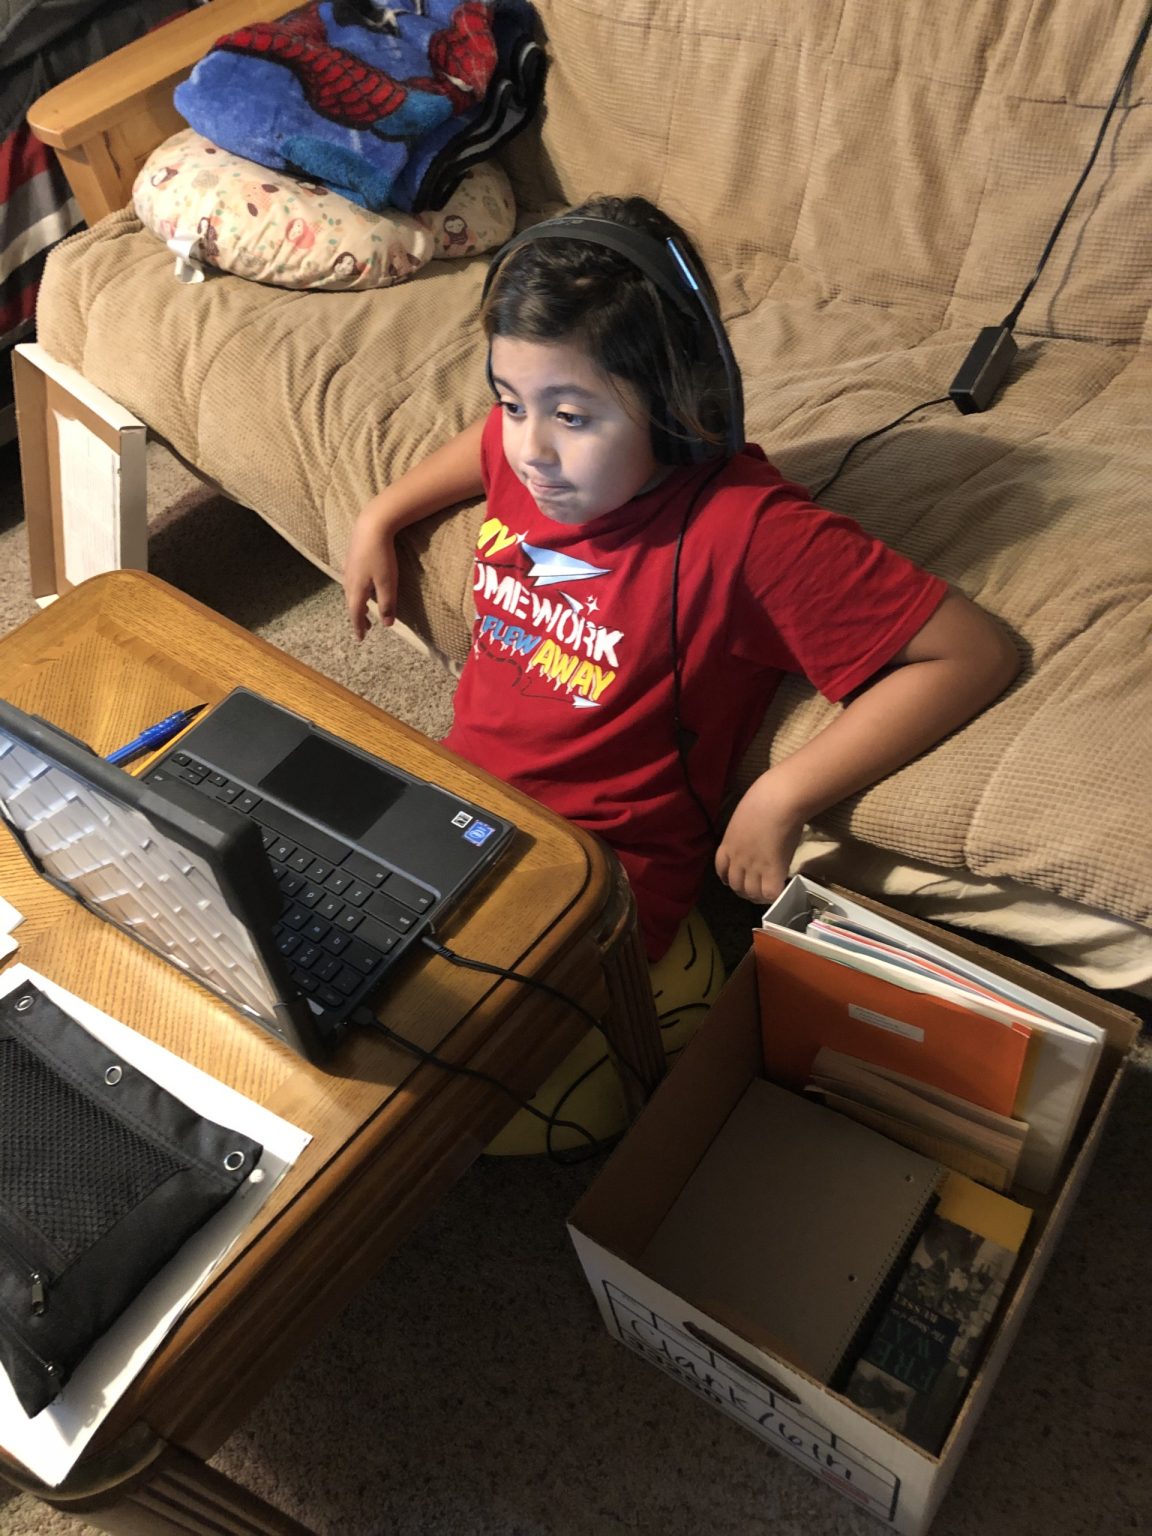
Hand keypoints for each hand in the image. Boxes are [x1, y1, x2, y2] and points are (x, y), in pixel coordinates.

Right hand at [342, 508, 398, 640]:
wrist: (371, 525)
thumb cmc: (381, 556)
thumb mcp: (388, 583)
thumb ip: (387, 604)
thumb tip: (386, 624)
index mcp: (356, 590)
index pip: (356, 614)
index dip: (359, 627)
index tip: (361, 638)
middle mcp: (348, 581)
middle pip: (352, 603)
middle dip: (358, 616)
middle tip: (366, 627)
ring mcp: (348, 568)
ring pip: (350, 591)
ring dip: (357, 603)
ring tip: (364, 608)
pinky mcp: (351, 557)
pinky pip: (351, 580)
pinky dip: (356, 589)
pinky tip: (361, 585)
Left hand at [715, 773, 805, 904]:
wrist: (777, 800)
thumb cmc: (763, 799)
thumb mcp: (744, 818)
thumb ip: (745, 834)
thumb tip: (756, 838)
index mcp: (728, 845)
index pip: (721, 871)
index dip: (729, 879)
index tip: (740, 879)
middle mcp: (737, 859)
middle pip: (736, 886)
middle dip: (745, 891)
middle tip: (758, 889)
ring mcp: (753, 866)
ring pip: (751, 893)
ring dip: (759, 896)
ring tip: (769, 892)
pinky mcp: (772, 870)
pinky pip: (769, 893)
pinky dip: (774, 895)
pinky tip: (780, 888)